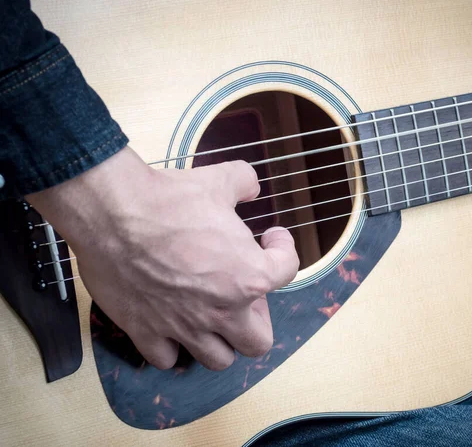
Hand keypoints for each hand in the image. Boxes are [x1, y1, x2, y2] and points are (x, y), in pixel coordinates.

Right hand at [27, 147, 299, 369]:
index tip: (271, 240)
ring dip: (220, 340)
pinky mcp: (147, 332)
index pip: (289, 272)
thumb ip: (244, 182)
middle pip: (258, 342)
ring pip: (218, 360)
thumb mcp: (219, 180)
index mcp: (249, 276)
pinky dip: (172, 346)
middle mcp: (223, 310)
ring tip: (211, 314)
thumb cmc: (170, 199)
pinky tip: (170, 323)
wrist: (113, 212)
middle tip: (244, 295)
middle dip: (256, 319)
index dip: (283, 250)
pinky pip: (167, 359)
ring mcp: (184, 327)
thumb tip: (252, 186)